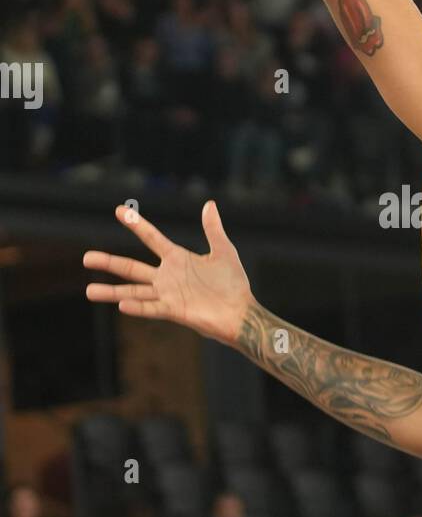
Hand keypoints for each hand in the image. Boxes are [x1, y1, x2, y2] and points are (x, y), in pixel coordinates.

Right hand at [83, 200, 252, 345]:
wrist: (241, 312)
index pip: (152, 238)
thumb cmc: (233, 284)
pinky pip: (152, 308)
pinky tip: (121, 304)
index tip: (118, 210)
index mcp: (178, 259)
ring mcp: (168, 295)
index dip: (136, 224)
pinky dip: (137, 307)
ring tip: (89, 291)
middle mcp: (167, 277)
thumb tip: (209, 204)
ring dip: (112, 292)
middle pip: (132, 268)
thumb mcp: (223, 251)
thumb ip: (213, 229)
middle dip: (109, 262)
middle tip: (86, 258)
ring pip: (134, 291)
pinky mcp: (175, 310)